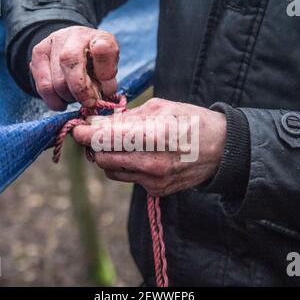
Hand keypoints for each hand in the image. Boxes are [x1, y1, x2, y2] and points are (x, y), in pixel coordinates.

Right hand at [30, 26, 119, 109]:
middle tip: (89, 103)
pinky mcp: (38, 53)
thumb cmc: (96, 65)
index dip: (104, 67)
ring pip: (57, 81)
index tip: (106, 84)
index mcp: (101, 38)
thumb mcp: (109, 73)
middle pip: (70, 63)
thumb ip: (107, 84)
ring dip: (68, 97)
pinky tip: (63, 101)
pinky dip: (54, 101)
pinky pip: (43, 86)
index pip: (103, 48)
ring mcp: (54, 41)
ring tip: (77, 97)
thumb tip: (98, 97)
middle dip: (81, 91)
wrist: (75, 49)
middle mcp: (76, 35)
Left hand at [73, 98, 226, 195]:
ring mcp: (154, 181)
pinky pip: (127, 177)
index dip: (85, 134)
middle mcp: (152, 164)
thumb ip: (126, 117)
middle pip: (102, 158)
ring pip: (111, 170)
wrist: (221, 150)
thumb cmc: (192, 122)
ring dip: (107, 156)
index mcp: (155, 137)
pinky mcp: (156, 191)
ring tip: (118, 142)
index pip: (106, 140)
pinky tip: (137, 154)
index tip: (78, 128)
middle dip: (94, 145)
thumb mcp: (161, 108)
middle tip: (96, 132)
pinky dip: (124, 165)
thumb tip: (96, 123)